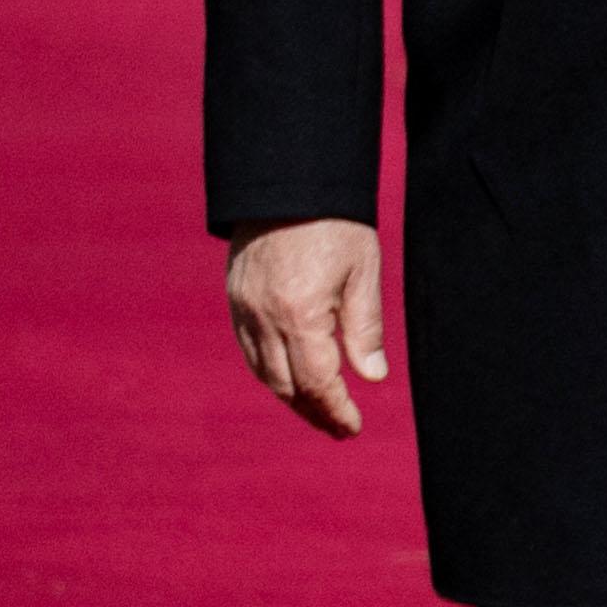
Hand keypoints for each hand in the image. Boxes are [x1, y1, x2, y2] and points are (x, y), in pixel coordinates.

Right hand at [225, 219, 388, 435]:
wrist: (287, 180)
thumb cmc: (335, 222)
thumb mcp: (363, 270)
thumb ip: (365, 328)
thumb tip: (372, 377)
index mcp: (301, 313)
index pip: (317, 382)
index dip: (336, 410)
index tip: (353, 427)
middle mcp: (265, 317)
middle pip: (287, 385)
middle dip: (314, 412)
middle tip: (339, 427)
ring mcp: (244, 308)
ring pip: (264, 372)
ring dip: (291, 397)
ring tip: (318, 410)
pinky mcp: (235, 298)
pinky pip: (249, 349)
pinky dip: (270, 371)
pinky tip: (290, 377)